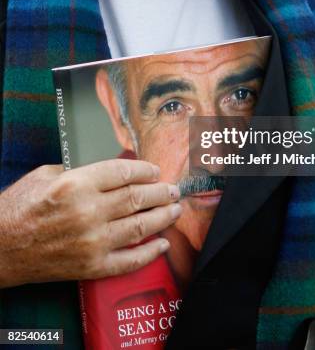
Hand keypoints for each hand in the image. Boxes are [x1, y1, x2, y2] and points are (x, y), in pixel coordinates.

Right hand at [0, 160, 181, 287]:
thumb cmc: (18, 208)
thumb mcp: (46, 175)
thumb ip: (81, 171)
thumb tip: (111, 173)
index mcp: (77, 184)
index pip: (125, 172)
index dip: (146, 170)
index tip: (156, 170)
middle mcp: (89, 212)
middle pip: (138, 197)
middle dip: (161, 191)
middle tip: (174, 189)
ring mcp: (92, 242)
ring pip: (141, 226)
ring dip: (163, 217)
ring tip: (175, 209)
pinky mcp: (91, 266)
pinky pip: (129, 261)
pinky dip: (149, 253)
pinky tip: (161, 244)